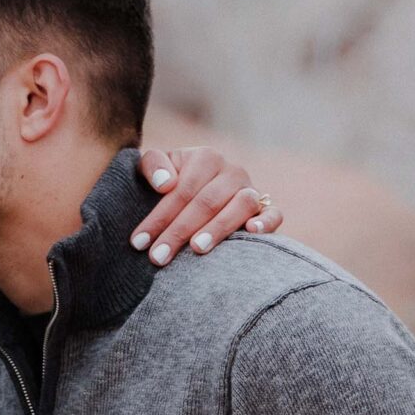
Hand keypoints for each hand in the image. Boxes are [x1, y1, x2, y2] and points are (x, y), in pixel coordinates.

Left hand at [130, 147, 283, 266]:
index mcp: (206, 157)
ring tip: (196, 249)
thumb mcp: (153, 168)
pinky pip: (274, 213)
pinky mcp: (267, 208)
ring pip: (240, 206)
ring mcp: (251, 189)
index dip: (159, 217)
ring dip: (218, 228)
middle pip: (207, 202)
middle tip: (158, 257)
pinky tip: (251, 232)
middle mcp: (232, 171)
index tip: (139, 243)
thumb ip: (152, 165)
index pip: (181, 190)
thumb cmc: (168, 182)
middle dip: (179, 232)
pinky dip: (267, 222)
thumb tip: (165, 183)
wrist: (192, 188)